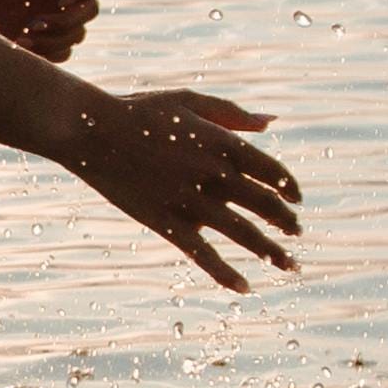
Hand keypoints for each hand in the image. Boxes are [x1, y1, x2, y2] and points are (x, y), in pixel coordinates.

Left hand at [0, 0, 102, 61]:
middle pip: (91, 8)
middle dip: (70, 18)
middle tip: (37, 22)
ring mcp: (51, 15)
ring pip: (78, 33)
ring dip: (57, 38)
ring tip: (24, 35)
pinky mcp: (42, 39)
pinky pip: (63, 51)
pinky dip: (48, 51)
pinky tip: (20, 44)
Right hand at [57, 88, 300, 290]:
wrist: (91, 129)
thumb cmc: (139, 110)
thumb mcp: (189, 100)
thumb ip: (232, 113)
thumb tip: (271, 122)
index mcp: (223, 143)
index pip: (273, 172)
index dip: (289, 188)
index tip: (295, 200)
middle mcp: (214, 174)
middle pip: (265, 205)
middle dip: (286, 221)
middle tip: (296, 232)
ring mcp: (191, 201)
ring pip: (244, 234)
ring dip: (271, 251)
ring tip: (289, 264)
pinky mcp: (166, 223)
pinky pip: (203, 255)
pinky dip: (226, 273)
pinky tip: (244, 287)